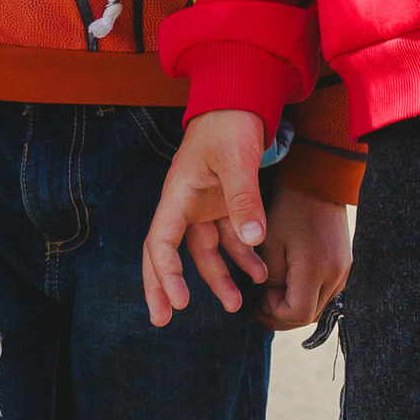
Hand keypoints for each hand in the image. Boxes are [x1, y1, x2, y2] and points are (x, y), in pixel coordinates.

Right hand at [143, 111, 271, 322]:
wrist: (241, 98)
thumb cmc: (232, 124)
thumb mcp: (238, 158)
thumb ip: (245, 198)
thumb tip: (253, 240)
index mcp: (177, 194)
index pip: (160, 241)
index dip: (165, 273)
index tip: (177, 301)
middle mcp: (184, 204)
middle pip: (166, 253)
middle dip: (165, 287)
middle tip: (162, 321)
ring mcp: (203, 206)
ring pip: (203, 252)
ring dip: (217, 278)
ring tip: (236, 306)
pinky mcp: (222, 204)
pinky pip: (229, 239)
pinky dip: (242, 257)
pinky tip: (259, 274)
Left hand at [258, 183, 350, 332]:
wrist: (320, 181)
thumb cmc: (288, 208)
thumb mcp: (269, 243)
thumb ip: (270, 279)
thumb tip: (269, 303)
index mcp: (315, 269)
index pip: (297, 314)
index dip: (273, 315)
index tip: (256, 302)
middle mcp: (335, 275)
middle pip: (309, 317)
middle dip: (281, 315)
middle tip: (260, 302)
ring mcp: (344, 272)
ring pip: (318, 309)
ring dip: (294, 308)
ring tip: (272, 292)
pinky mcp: (345, 266)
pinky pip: (326, 294)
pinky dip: (307, 297)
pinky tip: (290, 284)